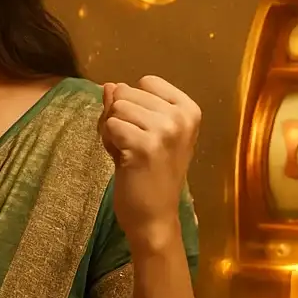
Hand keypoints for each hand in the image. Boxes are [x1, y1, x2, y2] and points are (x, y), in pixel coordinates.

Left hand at [99, 76, 200, 253]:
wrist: (155, 216)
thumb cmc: (150, 174)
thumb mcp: (144, 132)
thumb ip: (127, 106)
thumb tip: (108, 84)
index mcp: (189, 109)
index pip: (146, 81)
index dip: (133, 102)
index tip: (143, 130)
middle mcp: (181, 116)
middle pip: (127, 92)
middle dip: (119, 116)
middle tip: (132, 145)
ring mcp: (166, 130)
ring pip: (116, 107)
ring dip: (112, 130)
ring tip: (128, 153)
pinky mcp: (146, 146)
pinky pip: (110, 126)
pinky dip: (108, 142)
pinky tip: (122, 160)